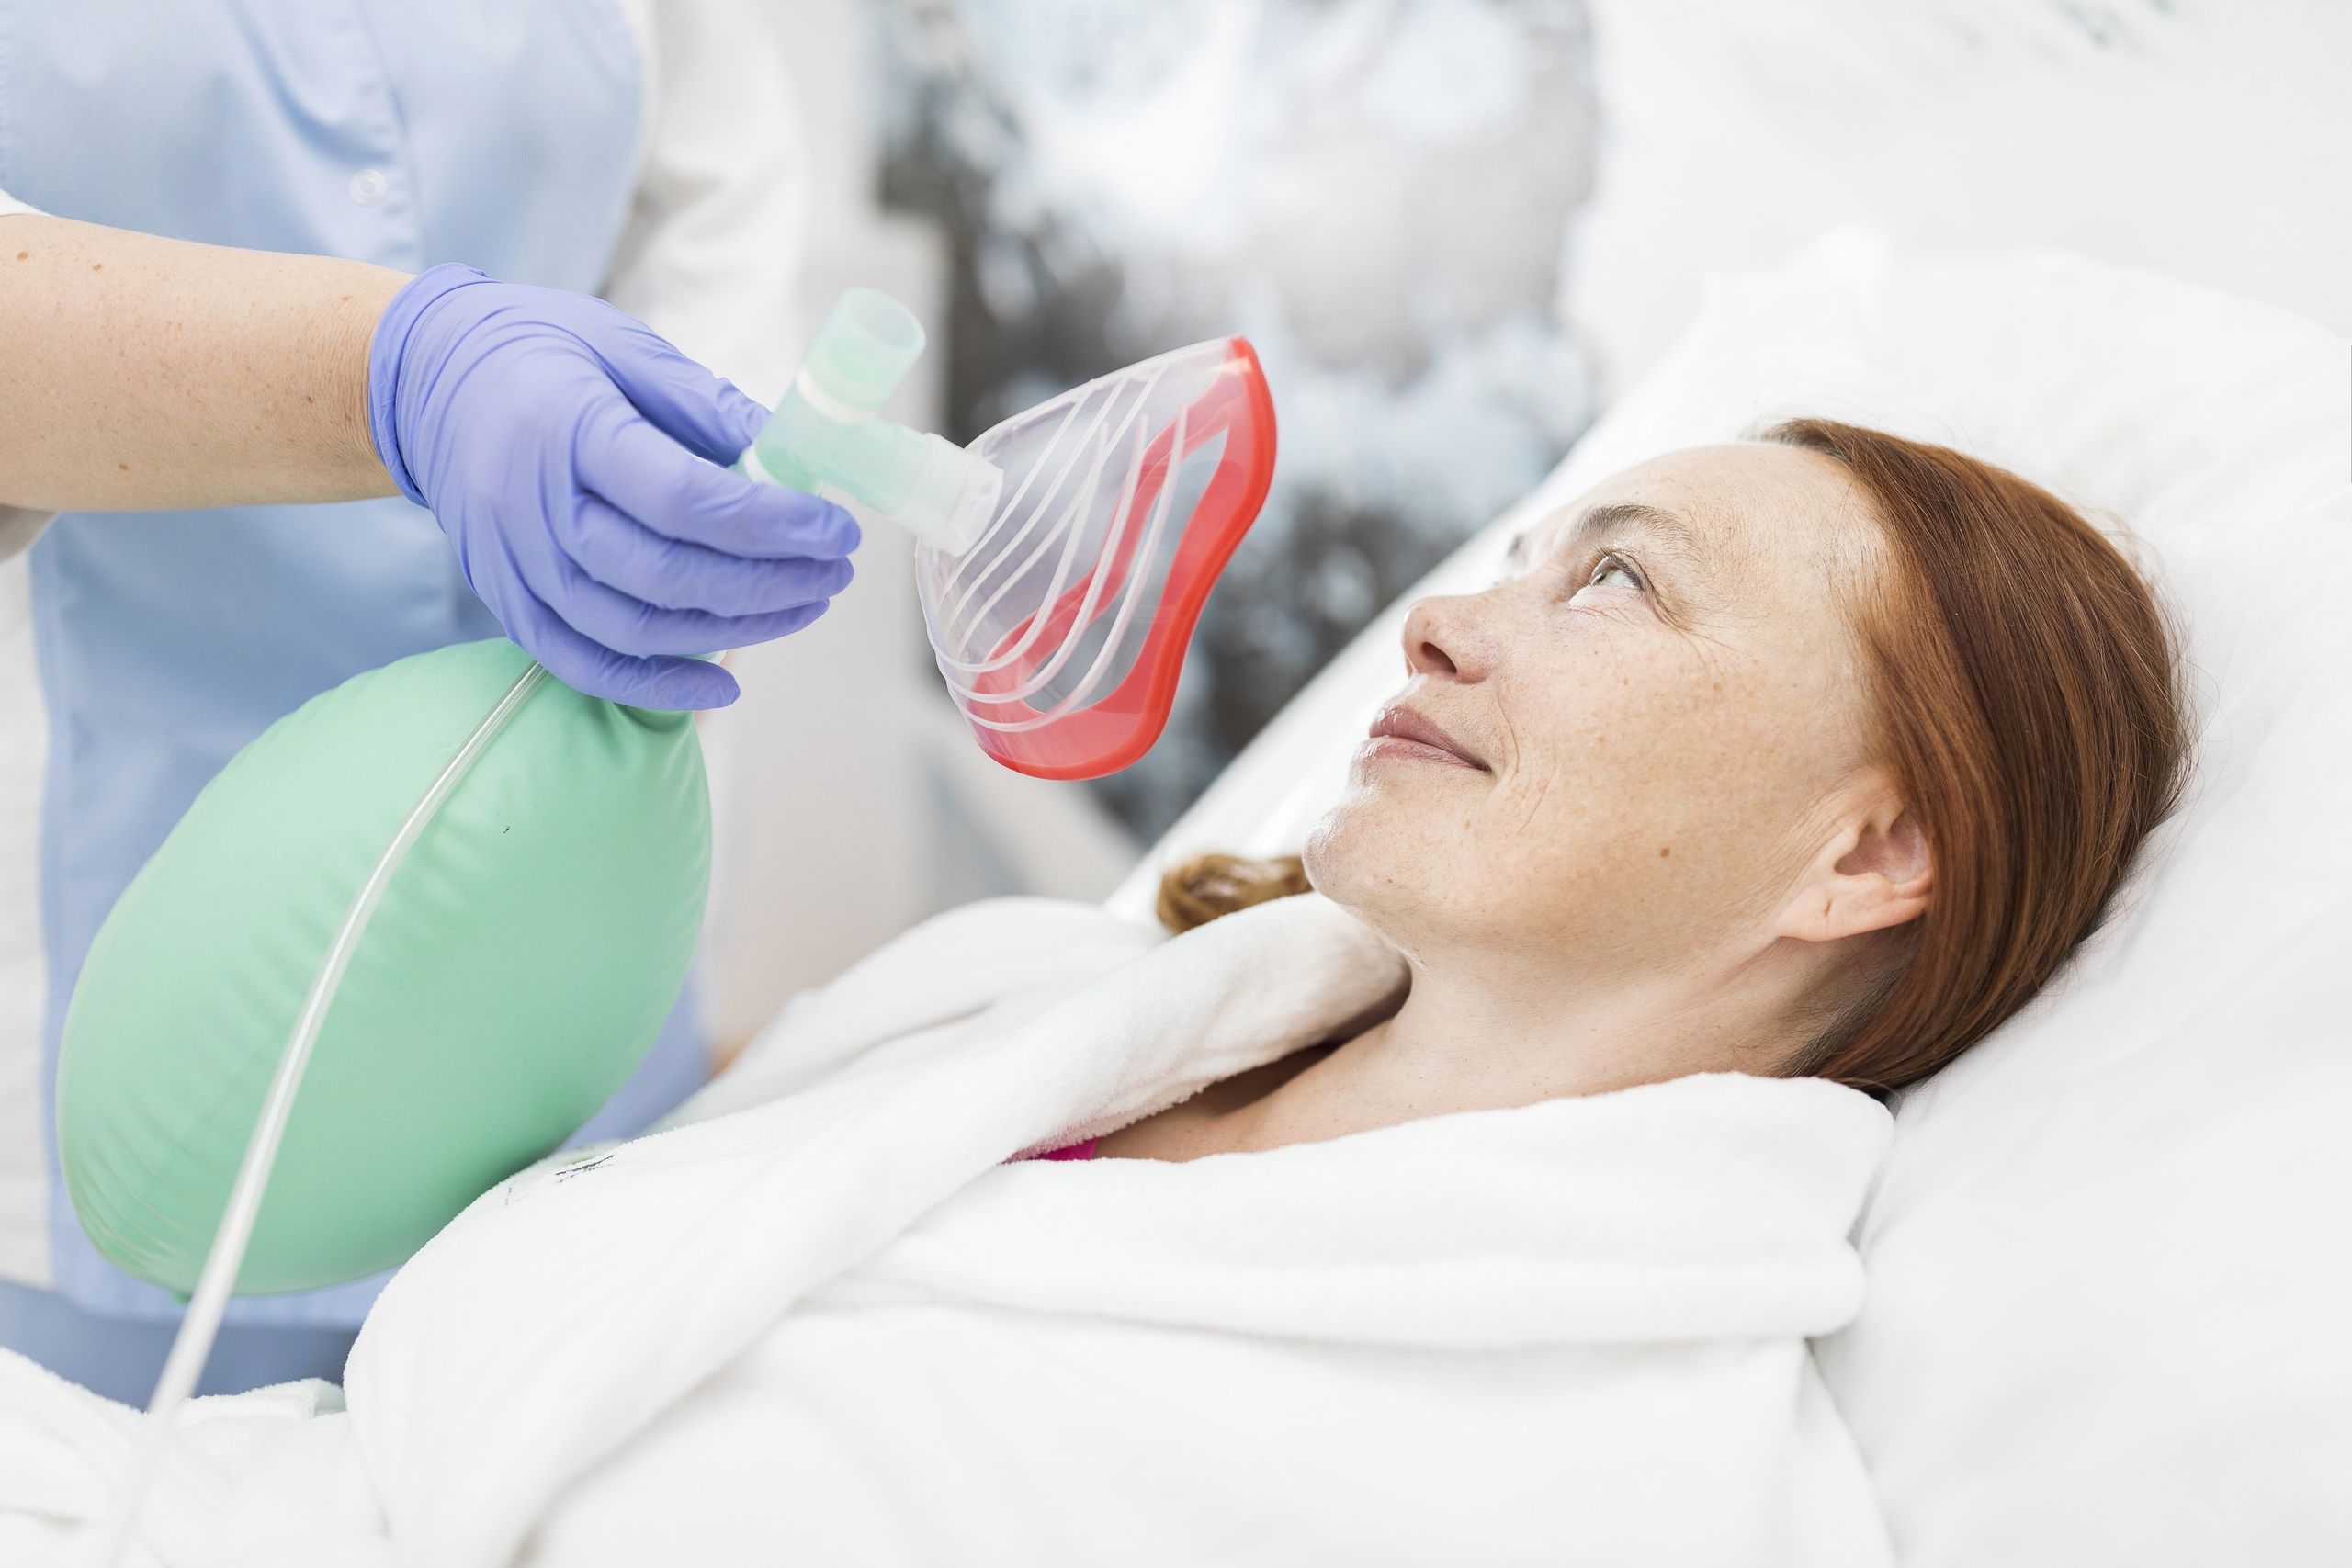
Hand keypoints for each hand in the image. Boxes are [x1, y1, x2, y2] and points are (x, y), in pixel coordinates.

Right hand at [366, 264, 857, 707]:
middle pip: (667, 573)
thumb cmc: (539, 352)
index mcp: (570, 428)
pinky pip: (582, 663)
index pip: (686, 499)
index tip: (835, 528)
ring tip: (801, 607)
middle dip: (769, 583)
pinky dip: (654, 686)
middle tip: (834, 572)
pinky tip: (721, 682)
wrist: (424, 380)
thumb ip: (710, 409)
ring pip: (633, 627)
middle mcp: (534, 504)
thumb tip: (797, 461)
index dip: (773, 524)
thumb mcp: (627, 349)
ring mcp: (513, 561)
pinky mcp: (504, 598)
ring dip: (732, 631)